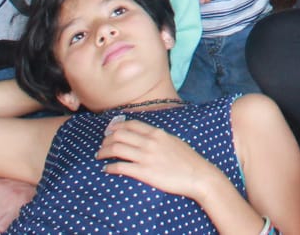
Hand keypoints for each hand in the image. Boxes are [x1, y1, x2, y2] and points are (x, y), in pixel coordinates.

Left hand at [98, 116, 225, 200]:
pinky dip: (109, 167)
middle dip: (106, 139)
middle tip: (102, 145)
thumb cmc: (188, 160)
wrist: (198, 176)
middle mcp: (150, 142)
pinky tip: (106, 169)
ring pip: (116, 148)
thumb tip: (146, 135)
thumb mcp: (173, 141)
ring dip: (104, 151)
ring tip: (100, 156)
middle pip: (119, 135)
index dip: (116, 127)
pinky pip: (120, 167)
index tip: (109, 131)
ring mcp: (146, 157)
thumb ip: (158, 137)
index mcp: (157, 133)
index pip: (130, 125)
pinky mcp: (144, 172)